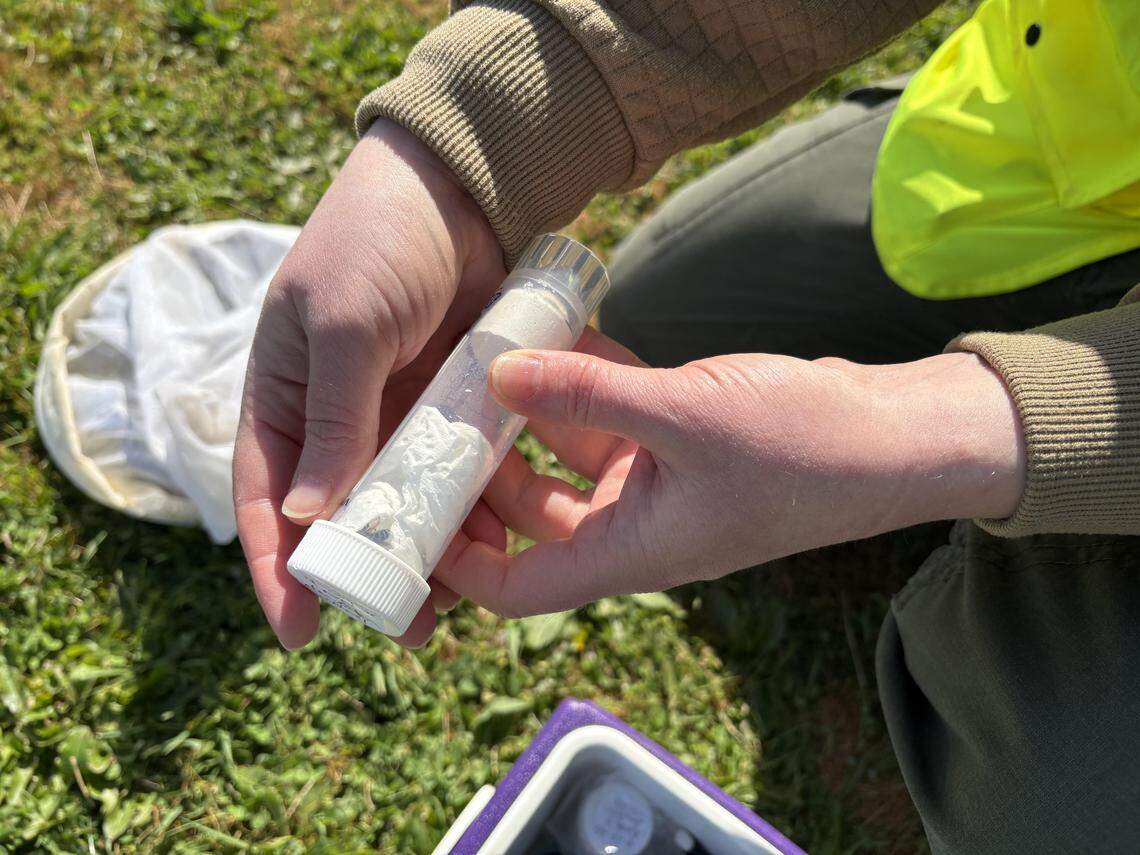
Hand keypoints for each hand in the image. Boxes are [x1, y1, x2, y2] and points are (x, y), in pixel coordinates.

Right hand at [234, 119, 506, 649]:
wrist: (458, 188)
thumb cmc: (377, 241)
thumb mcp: (346, 327)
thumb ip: (334, 420)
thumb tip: (312, 518)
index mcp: (284, 399)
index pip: (268, 499)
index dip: (279, 568)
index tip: (299, 631)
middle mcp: (336, 419)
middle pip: (344, 518)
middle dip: (367, 576)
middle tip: (404, 630)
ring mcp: (398, 416)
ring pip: (407, 505)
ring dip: (428, 556)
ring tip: (456, 608)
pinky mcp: (453, 407)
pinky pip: (458, 473)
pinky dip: (471, 510)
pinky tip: (495, 547)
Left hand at [430, 329, 1025, 617]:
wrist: (899, 434)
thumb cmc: (807, 447)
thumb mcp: (688, 416)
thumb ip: (589, 397)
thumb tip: (501, 373)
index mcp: (630, 551)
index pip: (516, 586)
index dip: (458, 563)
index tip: (406, 516)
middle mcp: (635, 524)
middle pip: (529, 514)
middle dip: (482, 470)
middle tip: (434, 413)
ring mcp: (658, 481)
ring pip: (567, 454)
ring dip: (530, 412)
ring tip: (482, 357)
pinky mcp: (679, 439)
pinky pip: (611, 414)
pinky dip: (584, 383)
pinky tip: (555, 333)